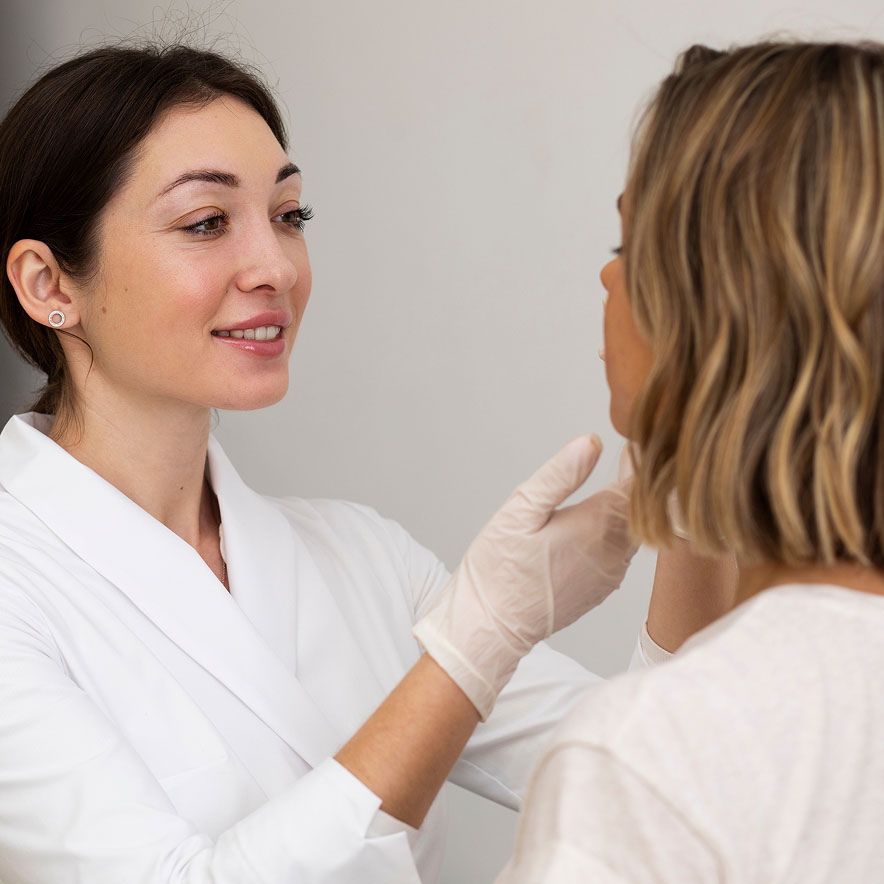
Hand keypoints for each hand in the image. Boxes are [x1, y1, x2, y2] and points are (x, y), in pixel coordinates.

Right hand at [413, 435, 639, 718]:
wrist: (491, 628)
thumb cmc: (499, 570)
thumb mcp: (520, 510)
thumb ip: (560, 475)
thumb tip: (591, 442)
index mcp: (598, 525)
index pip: (637, 483)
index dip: (638, 461)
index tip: (633, 442)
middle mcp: (614, 551)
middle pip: (640, 508)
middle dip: (635, 483)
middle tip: (629, 457)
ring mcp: (610, 574)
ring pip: (632, 532)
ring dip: (626, 510)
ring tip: (615, 485)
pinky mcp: (600, 590)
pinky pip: (620, 553)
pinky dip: (615, 534)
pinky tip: (595, 525)